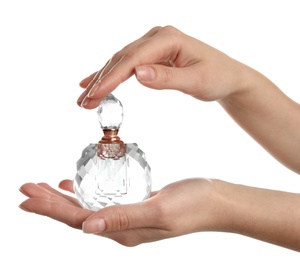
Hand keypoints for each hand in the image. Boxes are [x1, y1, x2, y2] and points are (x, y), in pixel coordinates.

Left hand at [19, 178, 217, 245]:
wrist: (215, 201)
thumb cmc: (193, 205)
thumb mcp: (160, 211)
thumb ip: (124, 218)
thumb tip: (87, 227)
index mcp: (124, 232)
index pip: (78, 221)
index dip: (50, 210)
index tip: (26, 197)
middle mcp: (122, 228)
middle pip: (77, 215)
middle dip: (48, 203)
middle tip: (25, 188)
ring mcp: (128, 217)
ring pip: (86, 207)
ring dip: (63, 198)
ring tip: (43, 187)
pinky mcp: (135, 205)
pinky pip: (101, 200)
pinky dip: (84, 192)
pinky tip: (74, 185)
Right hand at [77, 26, 247, 108]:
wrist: (227, 77)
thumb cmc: (217, 77)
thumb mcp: (196, 81)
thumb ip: (168, 78)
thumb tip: (138, 74)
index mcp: (168, 39)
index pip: (132, 60)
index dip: (112, 78)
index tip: (95, 94)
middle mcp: (157, 37)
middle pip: (121, 59)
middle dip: (101, 81)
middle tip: (82, 101)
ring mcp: (154, 45)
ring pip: (121, 61)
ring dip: (102, 79)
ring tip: (84, 96)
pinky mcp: (153, 54)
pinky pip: (128, 64)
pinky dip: (113, 75)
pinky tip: (99, 82)